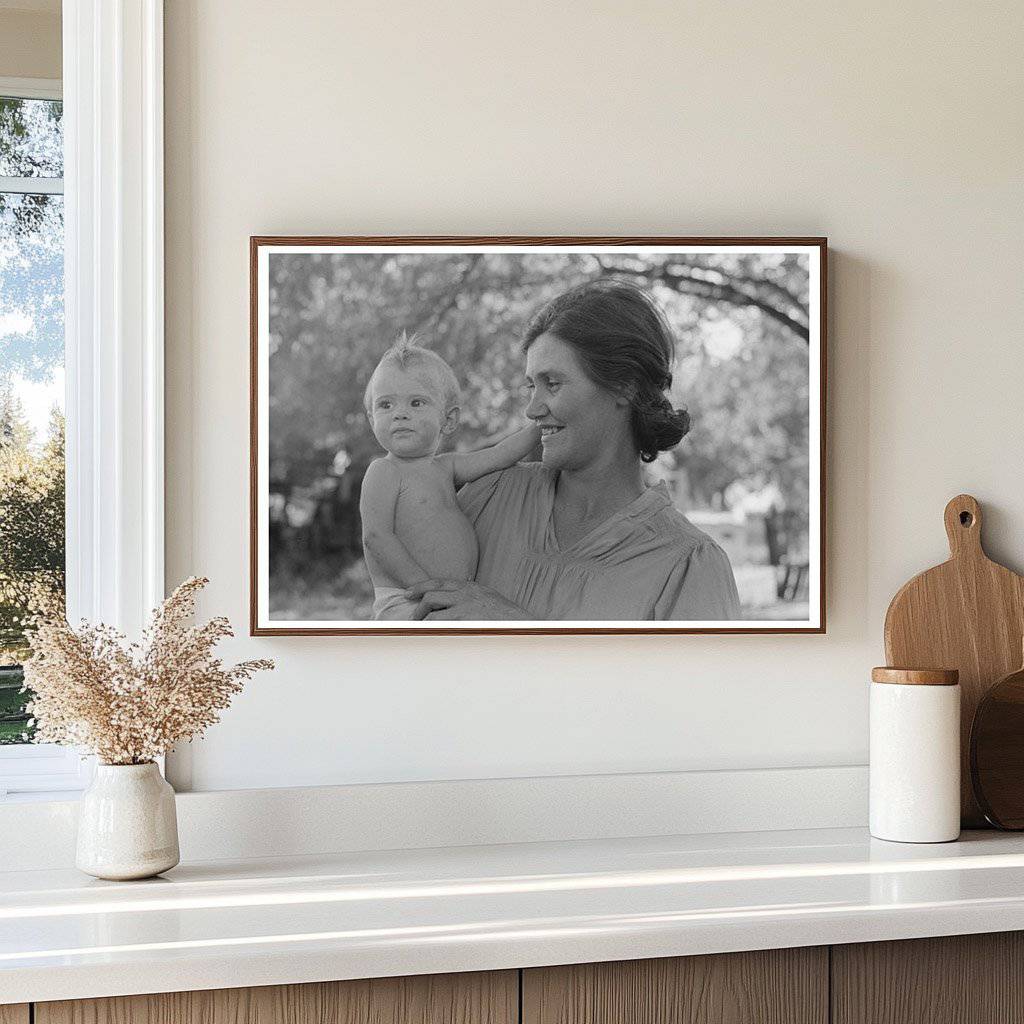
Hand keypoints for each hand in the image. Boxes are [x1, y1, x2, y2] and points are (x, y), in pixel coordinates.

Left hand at [405, 580, 529, 620]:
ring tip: (421, 630)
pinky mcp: (463, 619)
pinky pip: (439, 624)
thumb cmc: (509, 619)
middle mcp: (466, 593)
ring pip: (432, 611)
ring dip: (424, 621)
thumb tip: (458, 601)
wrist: (524, 626)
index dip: (421, 586)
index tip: (409, 592)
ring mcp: (464, 606)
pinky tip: (428, 635)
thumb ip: (473, 598)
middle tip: (412, 615)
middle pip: (432, 594)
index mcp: (472, 588)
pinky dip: (431, 630)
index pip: (440, 582)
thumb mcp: (490, 600)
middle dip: (418, 605)